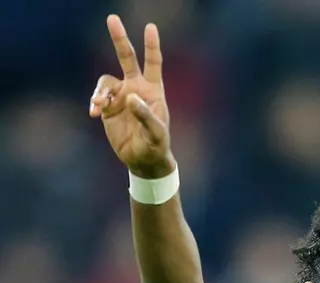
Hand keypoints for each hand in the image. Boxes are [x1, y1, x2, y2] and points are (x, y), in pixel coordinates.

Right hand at [89, 15, 173, 178]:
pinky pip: (98, 98)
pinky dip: (95, 102)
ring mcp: (121, 96)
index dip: (151, 45)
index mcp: (153, 90)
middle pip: (127, 58)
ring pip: (105, 81)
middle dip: (120, 39)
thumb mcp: (156, 133)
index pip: (153, 63)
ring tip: (97, 105)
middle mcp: (136, 88)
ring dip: (100, 91)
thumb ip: (145, 115)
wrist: (142, 159)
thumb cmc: (156, 145)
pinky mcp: (108, 107)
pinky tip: (95, 112)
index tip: (150, 27)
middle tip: (112, 19)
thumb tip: (130, 98)